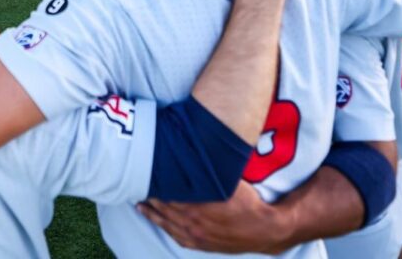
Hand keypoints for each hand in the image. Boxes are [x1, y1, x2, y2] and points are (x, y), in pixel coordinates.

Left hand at [138, 183, 286, 253]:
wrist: (264, 229)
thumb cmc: (248, 202)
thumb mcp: (228, 182)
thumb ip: (209, 173)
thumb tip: (195, 156)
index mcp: (198, 206)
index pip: (169, 194)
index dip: (156, 186)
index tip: (145, 176)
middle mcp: (193, 222)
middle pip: (165, 208)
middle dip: (151, 198)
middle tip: (137, 187)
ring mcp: (197, 235)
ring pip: (168, 224)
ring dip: (153, 214)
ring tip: (139, 205)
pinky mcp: (202, 244)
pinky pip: (178, 237)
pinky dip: (166, 229)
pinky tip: (159, 223)